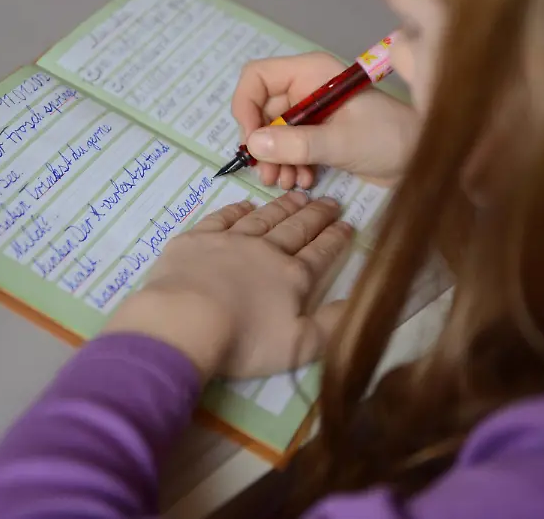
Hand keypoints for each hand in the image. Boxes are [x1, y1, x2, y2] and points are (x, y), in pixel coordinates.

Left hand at [103, 192, 353, 380]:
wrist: (185, 321)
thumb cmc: (244, 340)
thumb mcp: (300, 346)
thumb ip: (333, 325)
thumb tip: (358, 303)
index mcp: (292, 278)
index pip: (320, 253)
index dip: (335, 239)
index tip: (347, 223)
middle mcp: (265, 251)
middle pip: (296, 229)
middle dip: (315, 215)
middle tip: (330, 201)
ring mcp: (229, 241)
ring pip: (263, 218)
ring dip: (282, 207)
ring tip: (297, 197)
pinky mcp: (196, 239)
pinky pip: (222, 218)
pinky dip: (237, 210)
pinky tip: (245, 205)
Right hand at [232, 52, 419, 188]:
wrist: (423, 160)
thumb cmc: (390, 139)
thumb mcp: (341, 142)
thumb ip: (297, 143)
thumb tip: (254, 145)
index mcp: (311, 73)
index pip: (257, 77)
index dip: (245, 106)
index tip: (251, 140)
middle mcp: (306, 88)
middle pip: (261, 110)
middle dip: (262, 144)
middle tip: (269, 175)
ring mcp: (312, 113)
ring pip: (272, 133)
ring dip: (275, 160)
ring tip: (287, 182)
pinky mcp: (319, 135)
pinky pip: (289, 147)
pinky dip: (291, 165)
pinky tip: (304, 181)